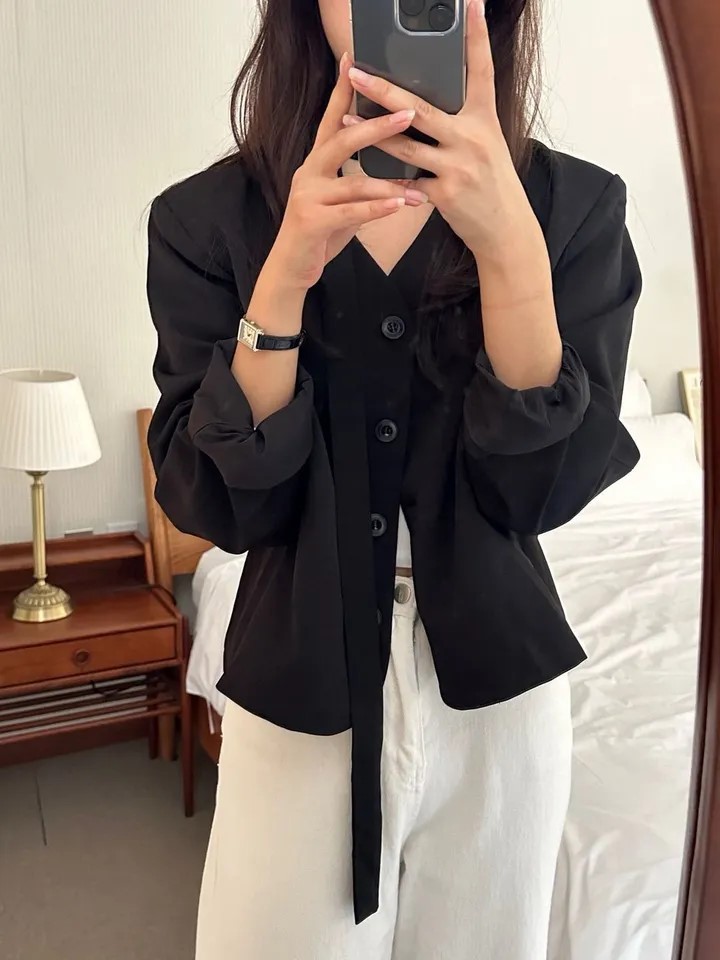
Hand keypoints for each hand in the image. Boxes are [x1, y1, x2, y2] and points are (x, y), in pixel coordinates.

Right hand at [268, 54, 428, 292]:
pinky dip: (376, 209)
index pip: (331, 118)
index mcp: (316, 163)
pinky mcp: (311, 222)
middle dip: (377, 126)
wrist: (292, 268)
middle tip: (408, 113)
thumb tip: (393, 165)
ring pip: (353, 182)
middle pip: (343, 139)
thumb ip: (359, 180)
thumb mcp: (341, 201)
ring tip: (417, 188)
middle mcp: (308, 172)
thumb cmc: (321, 233)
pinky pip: (350, 212)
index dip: (342, 89)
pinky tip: (398, 207)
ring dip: (389, 184)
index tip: (354, 59)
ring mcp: (307, 196)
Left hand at [344, 0, 539, 263]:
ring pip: (406, 145)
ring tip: (345, 119)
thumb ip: (460, 122)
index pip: (480, 70)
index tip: (470, 4)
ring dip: (371, 133)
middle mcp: (472, 138)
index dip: (476, 36)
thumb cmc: (491, 183)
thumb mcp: (485, 144)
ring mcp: (458, 167)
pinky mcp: (445, 194)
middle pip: (421, 108)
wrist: (505, 229)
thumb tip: (423, 103)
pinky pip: (407, 181)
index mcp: (484, 119)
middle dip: (385, 89)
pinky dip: (386, 177)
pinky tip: (365, 168)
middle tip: (358, 72)